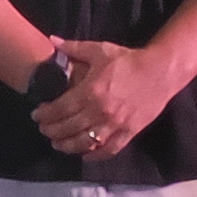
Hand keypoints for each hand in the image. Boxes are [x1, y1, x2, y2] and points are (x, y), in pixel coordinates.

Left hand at [34, 39, 175, 157]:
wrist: (161, 71)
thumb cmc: (128, 60)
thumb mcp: (100, 50)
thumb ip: (73, 48)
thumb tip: (52, 40)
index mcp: (91, 91)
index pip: (60, 109)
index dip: (45, 114)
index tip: (36, 115)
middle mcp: (100, 111)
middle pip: (69, 128)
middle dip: (52, 131)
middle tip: (43, 130)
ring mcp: (115, 124)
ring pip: (85, 143)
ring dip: (68, 146)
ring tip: (57, 144)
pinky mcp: (129, 132)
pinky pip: (109, 149)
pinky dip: (95, 156)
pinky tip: (84, 155)